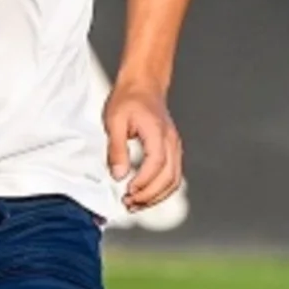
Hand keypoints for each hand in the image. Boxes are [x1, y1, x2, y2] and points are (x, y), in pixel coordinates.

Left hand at [103, 83, 183, 212]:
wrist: (143, 84)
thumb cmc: (128, 99)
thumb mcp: (114, 121)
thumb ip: (117, 149)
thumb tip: (118, 175)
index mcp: (157, 132)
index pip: (156, 164)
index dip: (143, 181)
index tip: (127, 191)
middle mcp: (171, 141)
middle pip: (169, 177)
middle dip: (149, 195)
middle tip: (128, 204)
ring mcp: (174, 146)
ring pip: (174, 180)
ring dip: (156, 196)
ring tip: (135, 204)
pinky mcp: (172, 150)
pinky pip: (173, 175)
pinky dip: (161, 189)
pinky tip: (145, 194)